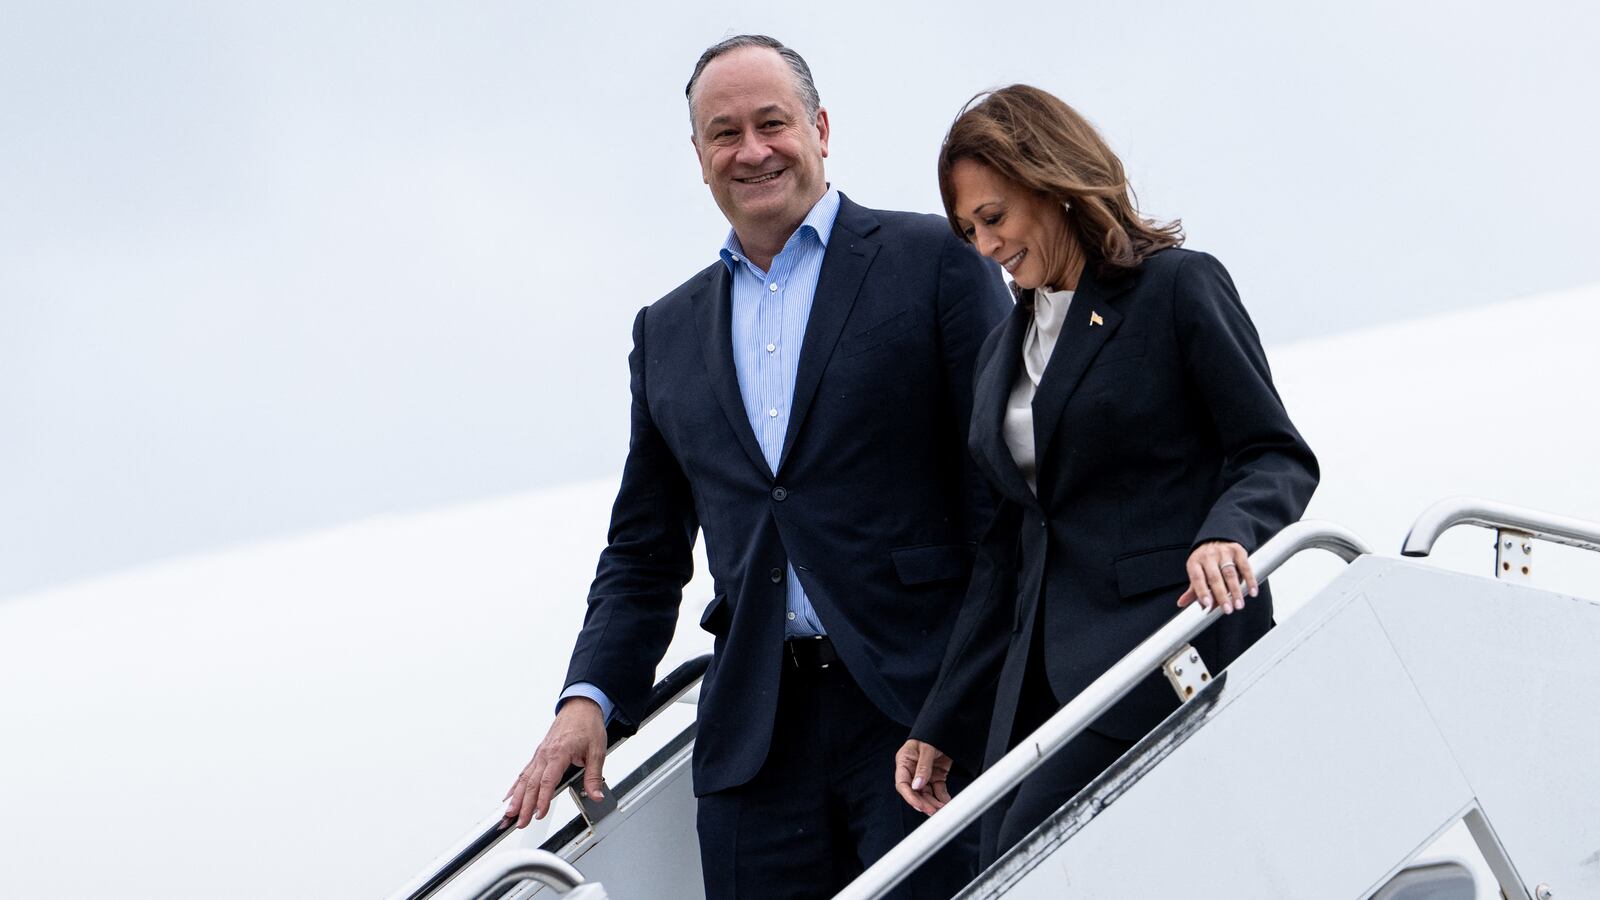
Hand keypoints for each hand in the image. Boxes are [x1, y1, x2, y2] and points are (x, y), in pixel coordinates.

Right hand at [502, 697, 607, 828]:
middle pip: (531, 784)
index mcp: (559, 753)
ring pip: (524, 779)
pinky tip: (509, 797)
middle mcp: (545, 754)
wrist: (581, 706)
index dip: (542, 800)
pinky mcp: (539, 754)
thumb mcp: (597, 751)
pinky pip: (524, 772)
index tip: (538, 814)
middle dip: (523, 806)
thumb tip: (596, 795)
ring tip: (508, 815)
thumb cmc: (587, 725)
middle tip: (518, 823)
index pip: (548, 781)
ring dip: (515, 799)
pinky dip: (515, 786)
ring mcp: (540, 754)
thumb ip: (594, 776)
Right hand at [895, 739, 953, 815]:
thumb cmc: (932, 734)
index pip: (903, 784)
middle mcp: (913, 770)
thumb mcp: (927, 749)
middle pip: (915, 792)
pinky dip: (942, 797)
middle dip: (924, 803)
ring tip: (942, 809)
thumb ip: (923, 768)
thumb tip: (917, 786)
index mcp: (904, 762)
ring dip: (933, 803)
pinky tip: (946, 803)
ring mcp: (925, 774)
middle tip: (933, 811)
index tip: (919, 805)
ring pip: (927, 793)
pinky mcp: (937, 776)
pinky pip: (938, 790)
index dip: (910, 797)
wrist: (947, 727)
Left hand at [1176, 540, 1256, 613]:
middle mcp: (1208, 556)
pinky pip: (1245, 567)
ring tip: (1239, 605)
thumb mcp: (1197, 572)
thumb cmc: (1206, 562)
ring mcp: (1223, 553)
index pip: (1197, 578)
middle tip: (1227, 610)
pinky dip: (1250, 580)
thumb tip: (1181, 603)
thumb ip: (1193, 589)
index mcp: (1195, 562)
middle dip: (1221, 595)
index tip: (1207, 605)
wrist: (1217, 539)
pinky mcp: (1238, 551)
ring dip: (1235, 591)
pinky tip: (1252, 592)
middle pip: (1215, 578)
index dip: (1201, 591)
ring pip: (1230, 574)